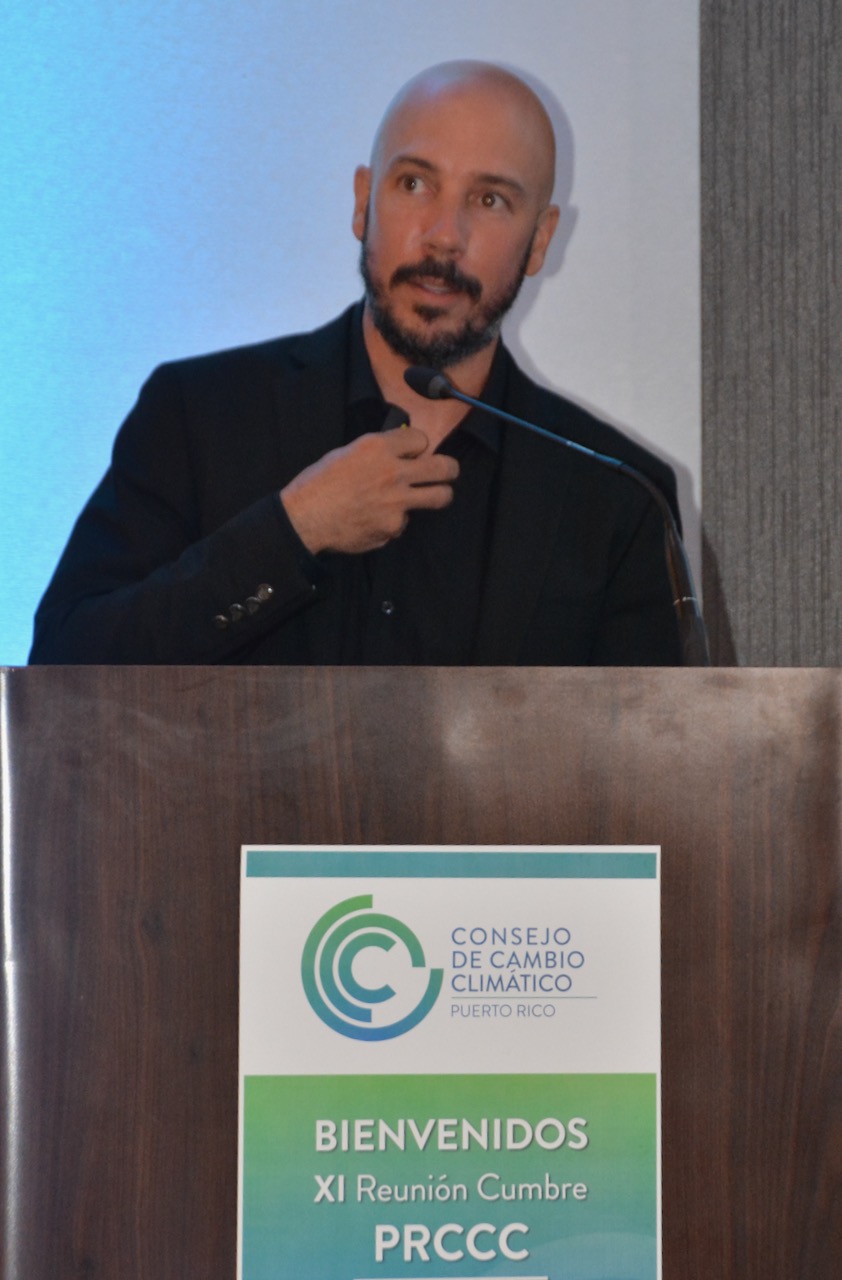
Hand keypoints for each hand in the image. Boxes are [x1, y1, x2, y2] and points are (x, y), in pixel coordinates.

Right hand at [280, 426, 459, 554]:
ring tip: (435, 496)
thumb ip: (377, 452)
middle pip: (443, 467)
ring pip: (439, 497)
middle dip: (450, 469)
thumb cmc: (319, 483)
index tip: (417, 453)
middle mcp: (393, 472)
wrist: (304, 518)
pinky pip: (404, 522)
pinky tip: (374, 519)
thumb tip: (399, 454)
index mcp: (379, 447)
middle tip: (448, 472)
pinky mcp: (393, 527)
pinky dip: (393, 521)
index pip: (421, 439)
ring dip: (439, 495)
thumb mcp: (347, 453)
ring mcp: (396, 502)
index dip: (419, 447)